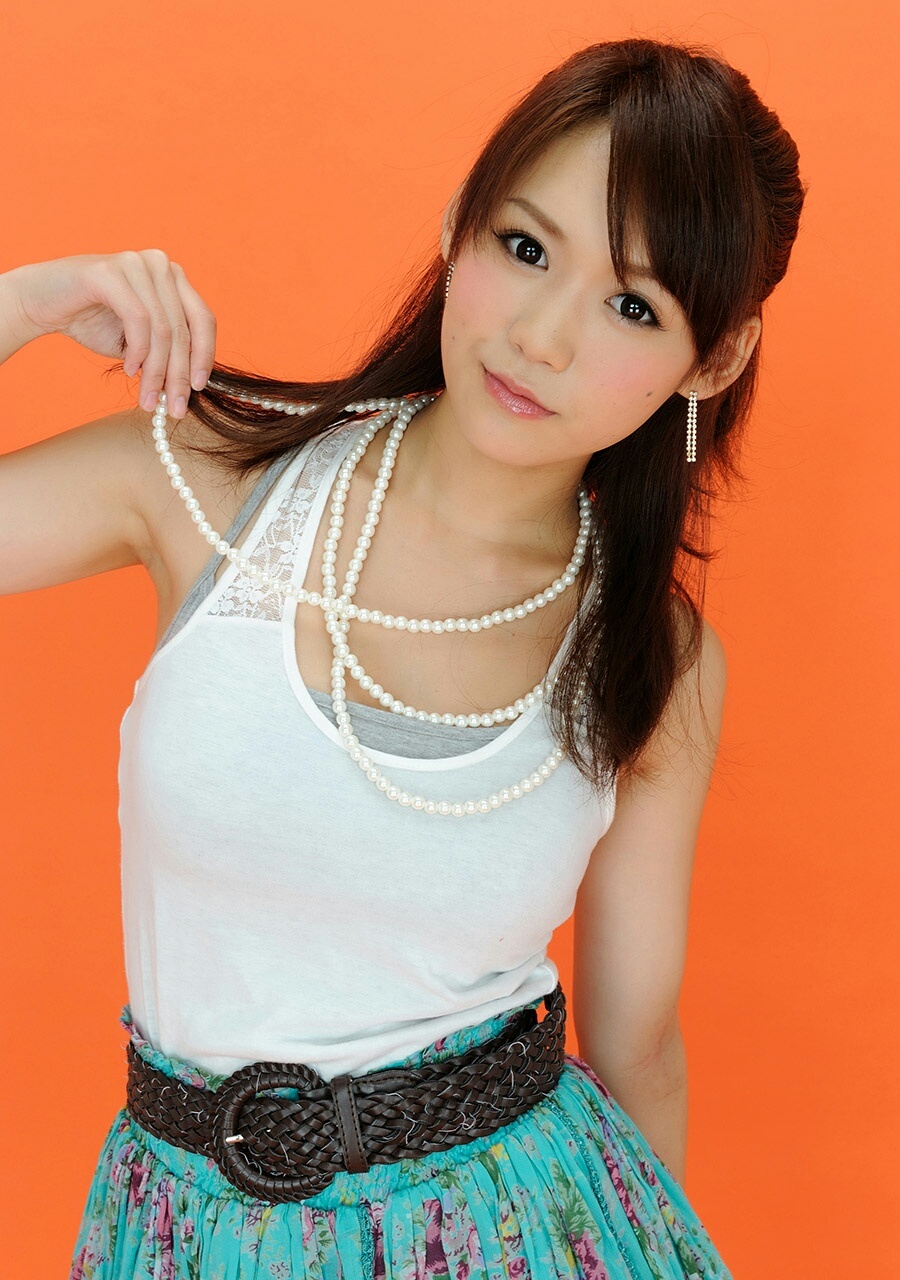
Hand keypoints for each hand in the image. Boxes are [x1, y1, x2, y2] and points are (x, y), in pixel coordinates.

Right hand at [11, 249, 216, 417]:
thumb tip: (188, 389)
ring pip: (162, 329)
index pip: (203, 320)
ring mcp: (136, 263)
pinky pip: (138, 319)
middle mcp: (160, 265)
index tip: (199, 389)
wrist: (39, 301)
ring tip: (148, 398)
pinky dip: (138, 351)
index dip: (204, 357)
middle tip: (175, 409)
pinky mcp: (110, 271)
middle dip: (179, 375)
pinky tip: (131, 369)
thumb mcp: (139, 342)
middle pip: (183, 329)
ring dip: (157, 371)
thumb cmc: (91, 320)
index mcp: (172, 278)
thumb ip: (165, 355)